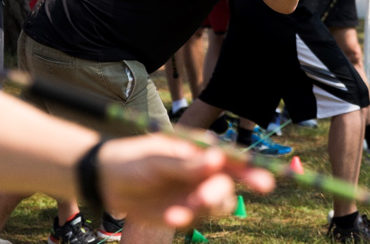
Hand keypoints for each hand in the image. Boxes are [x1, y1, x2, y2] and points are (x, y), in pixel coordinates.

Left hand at [98, 134, 274, 227]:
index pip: (232, 157)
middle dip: (218, 193)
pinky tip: (170, 216)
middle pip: (229, 183)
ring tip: (180, 212)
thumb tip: (216, 158)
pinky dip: (185, 219)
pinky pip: (197, 219)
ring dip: (203, 209)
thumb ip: (185, 162)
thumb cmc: (133, 160)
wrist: (107, 182)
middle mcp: (204, 170)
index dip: (250, 168)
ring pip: (218, 204)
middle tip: (201, 199)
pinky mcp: (186, 211)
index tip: (262, 181)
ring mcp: (196, 191)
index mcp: (201, 150)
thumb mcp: (156, 159)